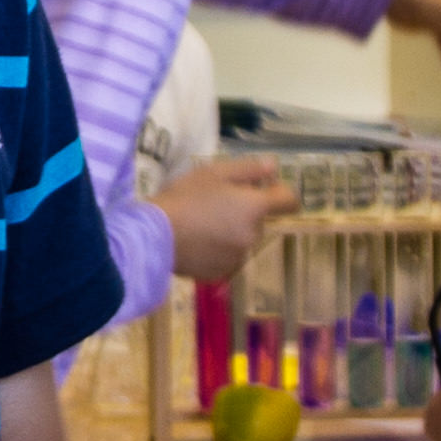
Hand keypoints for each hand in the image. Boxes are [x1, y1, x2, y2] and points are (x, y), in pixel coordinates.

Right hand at [158, 158, 292, 282]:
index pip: (288, 201)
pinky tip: (194, 243)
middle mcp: (252, 235)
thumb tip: (273, 168)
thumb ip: (249, 169)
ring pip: (241, 239)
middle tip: (212, 203)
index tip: (265, 189)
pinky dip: (215, 250)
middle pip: (258, 220)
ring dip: (229, 232)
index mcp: (255, 208)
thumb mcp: (213, 173)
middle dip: (243, 212)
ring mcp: (237, 258)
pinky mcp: (219, 273)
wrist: (152, 237)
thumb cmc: (183, 198)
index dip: (281, 193)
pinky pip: (225, 258)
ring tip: (199, 225)